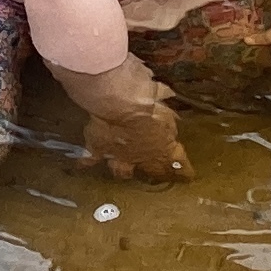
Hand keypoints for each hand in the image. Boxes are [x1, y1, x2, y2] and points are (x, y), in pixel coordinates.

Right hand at [62, 58, 188, 183]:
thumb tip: (170, 109)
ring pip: (122, 171)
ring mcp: (119, 154)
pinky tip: (81, 166)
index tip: (188, 174)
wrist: (118, 99)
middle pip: (152, 171)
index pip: (178, 162)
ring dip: (124, 170)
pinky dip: (86, 162)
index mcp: (163, 146)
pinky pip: (90, 158)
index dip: (184, 169)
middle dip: (155, 172)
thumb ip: (166, 110)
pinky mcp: (98, 148)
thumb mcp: (163, 100)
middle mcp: (143, 155)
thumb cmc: (147, 97)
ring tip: (125, 171)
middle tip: (157, 171)